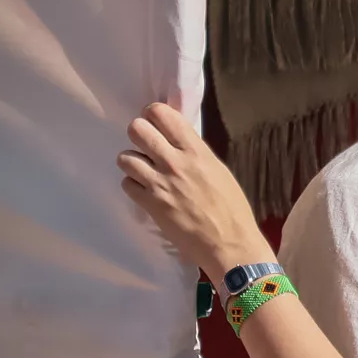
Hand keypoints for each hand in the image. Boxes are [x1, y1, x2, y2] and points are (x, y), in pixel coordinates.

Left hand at [118, 102, 271, 281]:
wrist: (229, 243)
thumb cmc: (232, 207)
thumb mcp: (219, 171)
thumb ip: (195, 154)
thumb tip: (177, 142)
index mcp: (196, 151)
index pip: (162, 114)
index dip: (154, 114)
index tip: (156, 123)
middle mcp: (174, 162)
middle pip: (137, 130)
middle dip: (139, 135)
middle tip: (147, 146)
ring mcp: (158, 183)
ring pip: (125, 157)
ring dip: (133, 163)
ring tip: (145, 171)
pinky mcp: (149, 204)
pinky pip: (126, 184)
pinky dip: (134, 186)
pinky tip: (147, 191)